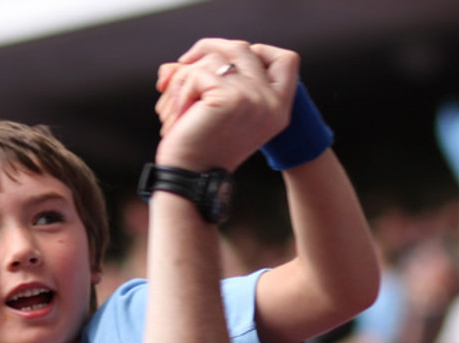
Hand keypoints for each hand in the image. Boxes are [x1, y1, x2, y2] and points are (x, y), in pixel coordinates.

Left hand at [154, 38, 298, 171]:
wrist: (188, 180)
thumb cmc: (197, 148)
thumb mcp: (219, 111)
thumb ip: (220, 80)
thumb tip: (185, 59)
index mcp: (279, 107)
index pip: (284, 59)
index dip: (251, 51)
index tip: (218, 61)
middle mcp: (273, 102)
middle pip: (244, 47)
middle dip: (206, 51)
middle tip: (181, 66)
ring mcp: (255, 97)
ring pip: (216, 57)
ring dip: (185, 76)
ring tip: (173, 102)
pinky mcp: (231, 97)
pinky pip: (197, 73)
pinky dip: (178, 90)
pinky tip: (175, 115)